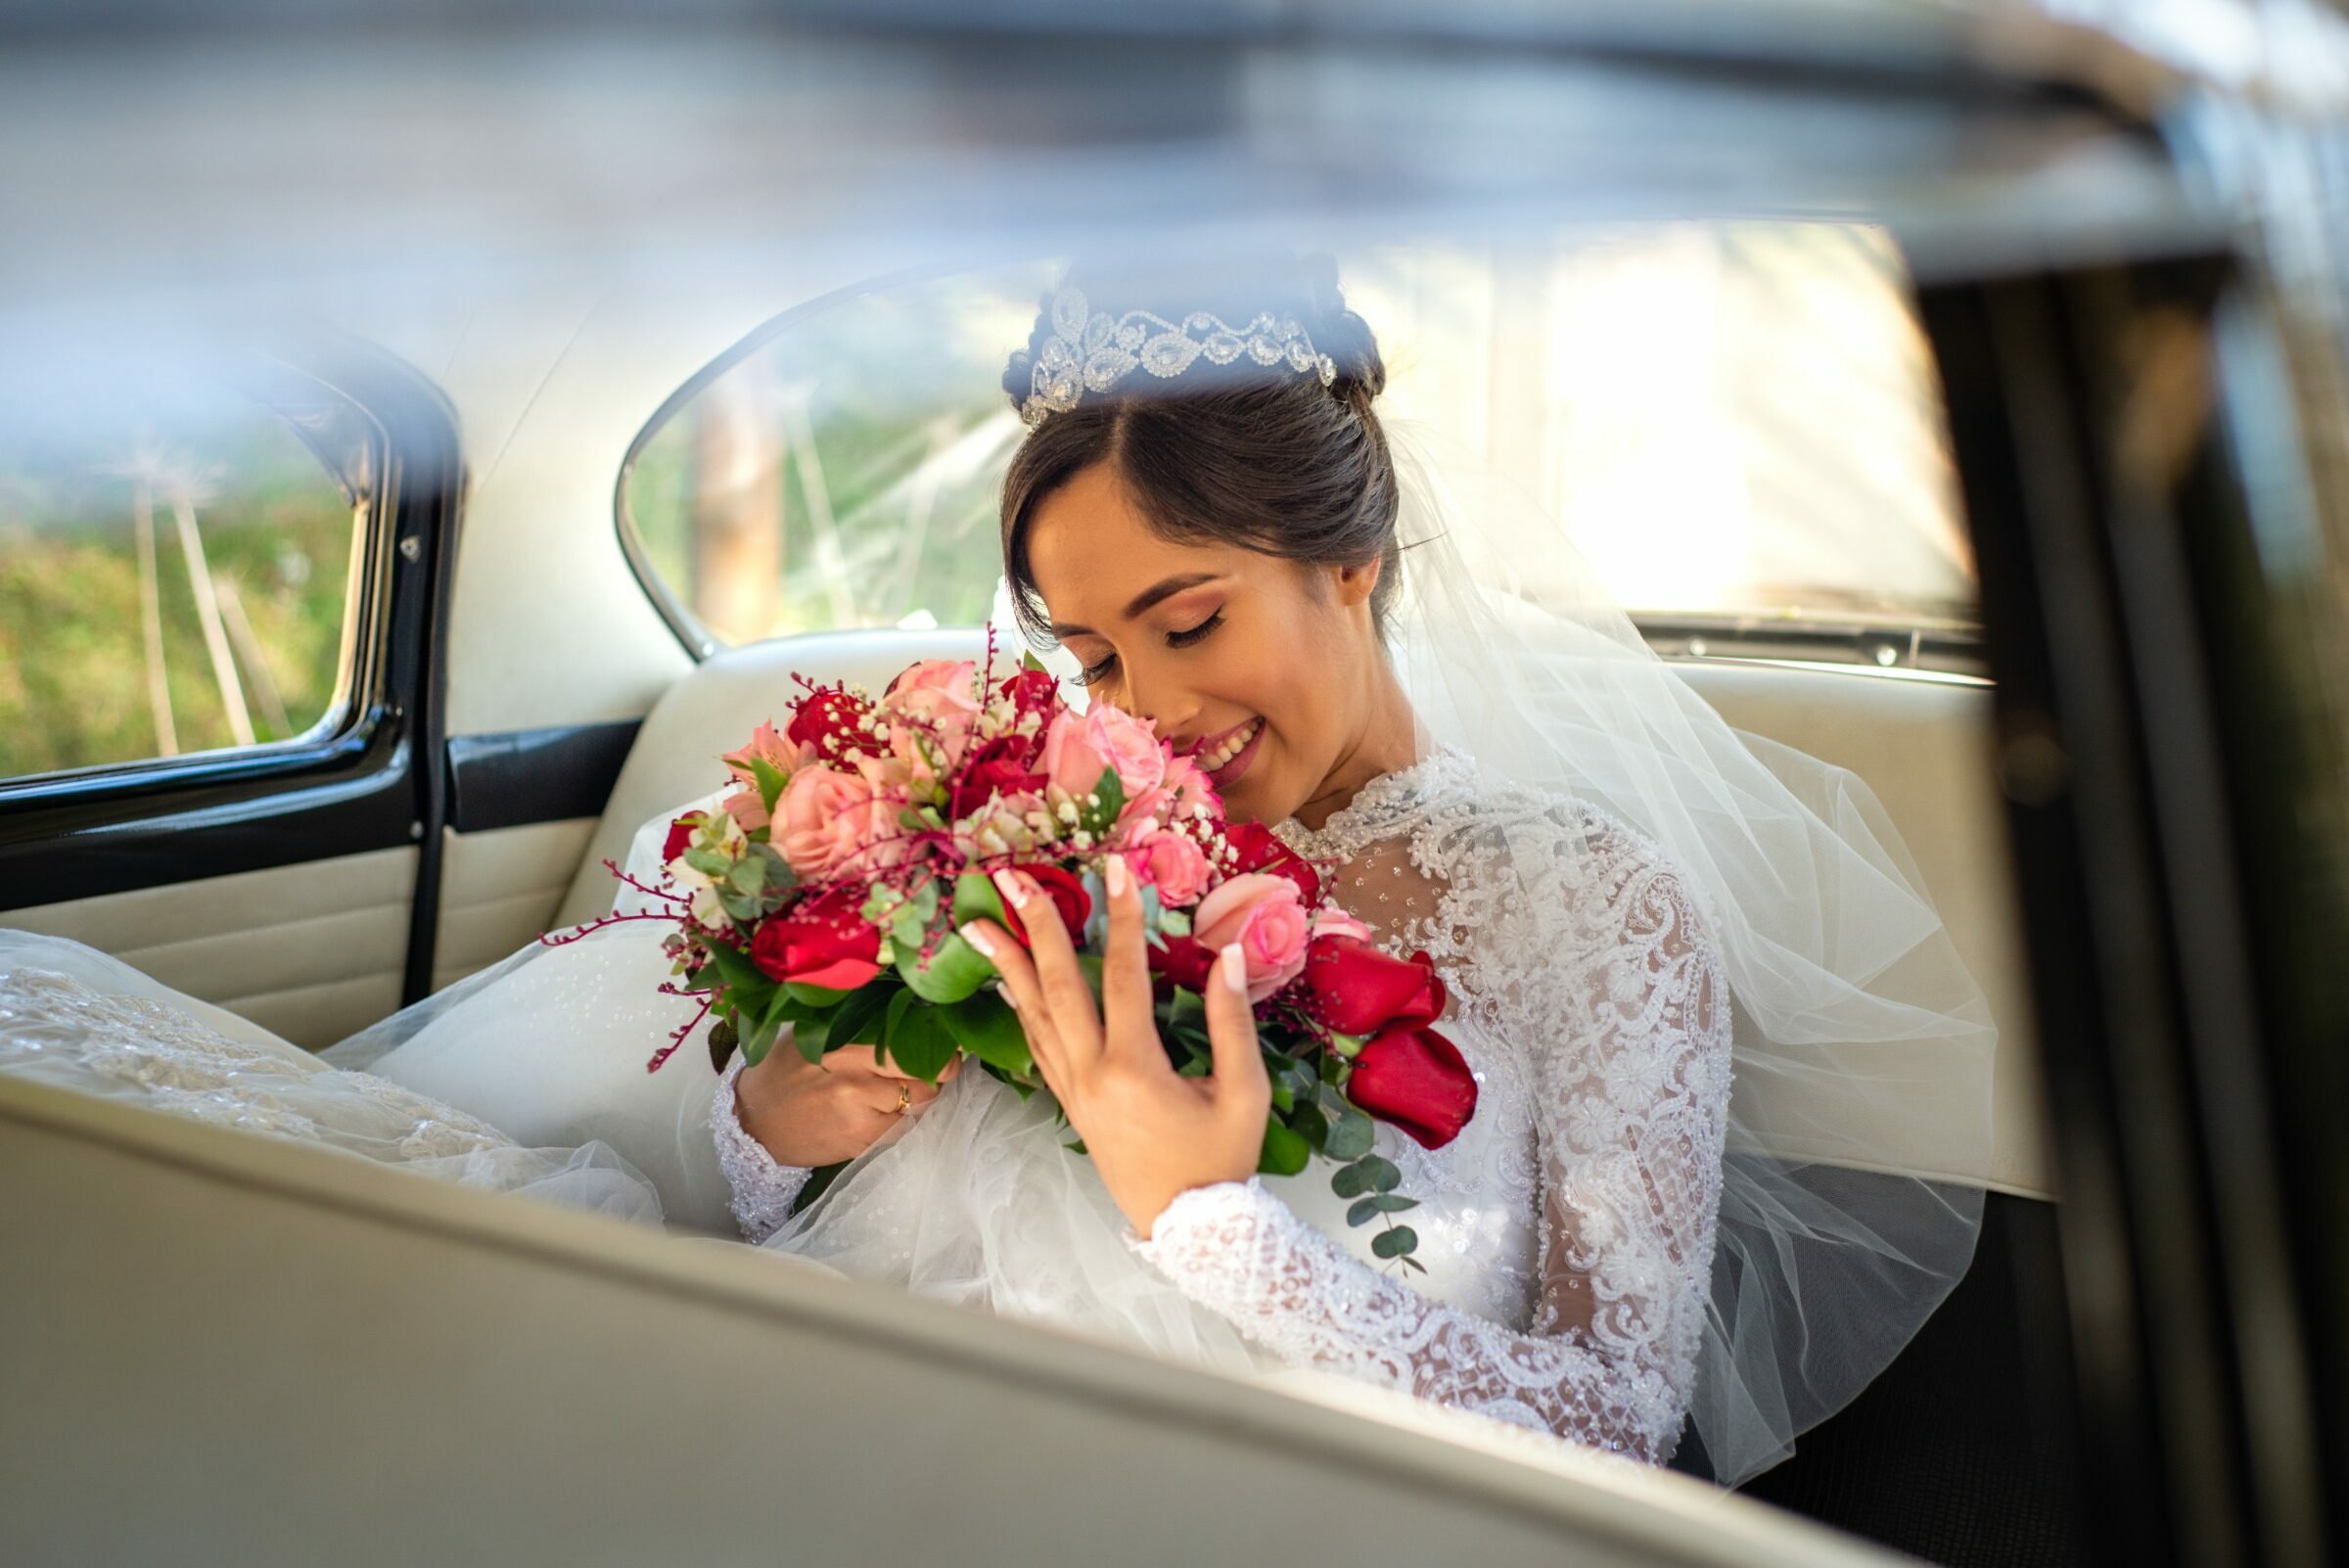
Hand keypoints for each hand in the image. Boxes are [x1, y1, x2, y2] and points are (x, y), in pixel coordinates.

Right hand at [733, 1039, 959, 1168]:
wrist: (754, 1121)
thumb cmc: (787, 1070)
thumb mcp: (815, 1035)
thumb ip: (860, 1027)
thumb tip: (912, 1014)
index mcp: (843, 1044)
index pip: (910, 1042)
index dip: (935, 1045)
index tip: (945, 1042)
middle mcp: (855, 1079)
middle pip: (924, 1075)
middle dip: (936, 1072)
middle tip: (936, 1066)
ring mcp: (859, 1114)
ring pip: (919, 1104)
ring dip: (918, 1097)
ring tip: (898, 1088)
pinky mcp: (860, 1142)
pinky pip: (902, 1128)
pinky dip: (901, 1120)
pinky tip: (881, 1112)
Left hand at [963, 856, 1270, 1239]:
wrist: (1192, 1231)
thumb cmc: (1222, 1161)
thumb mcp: (1244, 1093)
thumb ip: (1233, 1023)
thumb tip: (1229, 956)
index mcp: (1134, 1068)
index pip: (1124, 975)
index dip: (1120, 916)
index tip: (1115, 866)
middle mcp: (1092, 1074)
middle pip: (1058, 986)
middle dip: (1037, 927)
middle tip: (1012, 878)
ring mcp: (1074, 1090)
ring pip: (1034, 1014)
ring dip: (1009, 964)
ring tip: (980, 920)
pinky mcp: (1070, 1103)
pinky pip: (1037, 1045)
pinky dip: (1021, 1006)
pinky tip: (1009, 980)